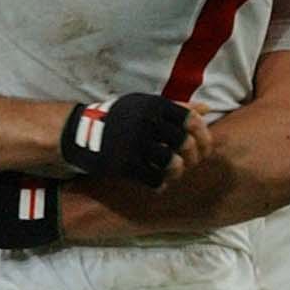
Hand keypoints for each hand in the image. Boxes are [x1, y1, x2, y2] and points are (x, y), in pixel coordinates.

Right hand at [59, 93, 208, 187]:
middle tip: (188, 164)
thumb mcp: (146, 105)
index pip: (192, 121)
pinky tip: (157, 182)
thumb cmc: (121, 118)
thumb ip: (177, 107)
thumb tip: (207, 109)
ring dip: (177, 173)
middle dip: (193, 158)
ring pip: (173, 165)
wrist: (82, 132)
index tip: (202, 148)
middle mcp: (147, 122)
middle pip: (185, 144)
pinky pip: (154, 179)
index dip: (203, 137)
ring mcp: (135, 144)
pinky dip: (160, 184)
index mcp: (155, 105)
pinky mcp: (125, 164)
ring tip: (172, 173)